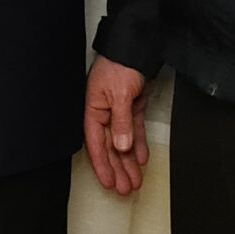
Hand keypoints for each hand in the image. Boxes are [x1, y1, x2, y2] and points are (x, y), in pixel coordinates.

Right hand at [82, 57, 150, 195]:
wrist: (136, 45)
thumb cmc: (120, 63)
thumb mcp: (120, 94)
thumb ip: (121, 122)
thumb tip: (121, 147)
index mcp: (93, 109)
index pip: (96, 143)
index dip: (102, 165)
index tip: (108, 182)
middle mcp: (104, 113)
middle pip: (110, 147)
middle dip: (118, 169)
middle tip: (124, 189)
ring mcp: (119, 110)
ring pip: (123, 142)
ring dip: (128, 162)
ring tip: (134, 180)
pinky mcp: (132, 106)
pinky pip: (134, 130)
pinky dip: (138, 144)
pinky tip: (141, 159)